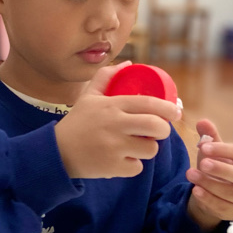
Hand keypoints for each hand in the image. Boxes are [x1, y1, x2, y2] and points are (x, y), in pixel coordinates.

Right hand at [55, 62, 181, 178]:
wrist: (56, 152)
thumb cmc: (76, 123)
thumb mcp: (88, 96)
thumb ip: (106, 77)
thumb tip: (129, 65)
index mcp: (111, 106)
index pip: (148, 103)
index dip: (168, 108)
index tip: (176, 111)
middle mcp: (114, 125)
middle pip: (156, 127)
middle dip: (164, 130)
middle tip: (158, 131)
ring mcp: (114, 147)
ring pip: (150, 149)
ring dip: (147, 149)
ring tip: (135, 146)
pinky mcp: (112, 167)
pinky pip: (137, 167)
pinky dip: (132, 165)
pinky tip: (121, 159)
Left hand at [185, 119, 232, 230]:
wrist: (221, 195)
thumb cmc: (221, 169)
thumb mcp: (215, 153)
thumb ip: (210, 138)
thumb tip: (202, 121)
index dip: (223, 150)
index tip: (203, 146)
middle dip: (222, 169)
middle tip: (202, 163)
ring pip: (231, 193)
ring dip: (210, 184)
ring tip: (191, 174)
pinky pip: (224, 208)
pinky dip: (209, 200)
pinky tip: (196, 191)